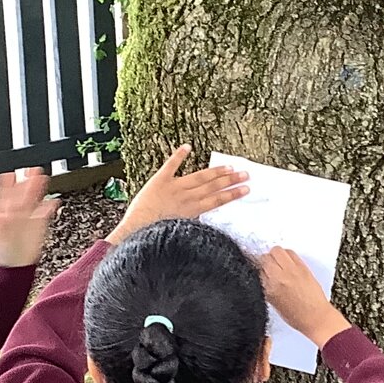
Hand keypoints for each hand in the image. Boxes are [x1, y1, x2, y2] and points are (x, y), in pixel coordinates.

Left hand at [0, 168, 58, 266]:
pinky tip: (53, 201)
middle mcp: (16, 214)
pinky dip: (49, 208)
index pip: (4, 196)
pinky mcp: (38, 227)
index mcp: (2, 215)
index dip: (7, 185)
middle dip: (26, 181)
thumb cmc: (0, 255)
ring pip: (34, 201)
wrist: (12, 268)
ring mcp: (28, 220)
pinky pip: (45, 215)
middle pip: (22, 194)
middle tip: (31, 169)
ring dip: (38, 189)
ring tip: (42, 177)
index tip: (9, 174)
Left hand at [108, 145, 250, 242]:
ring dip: (215, 171)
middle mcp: (187, 197)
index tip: (246, 189)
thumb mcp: (181, 233)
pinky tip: (188, 146)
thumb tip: (205, 220)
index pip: (218, 200)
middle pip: (213, 186)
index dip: (233, 194)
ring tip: (230, 166)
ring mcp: (174, 187)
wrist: (137, 230)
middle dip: (231, 180)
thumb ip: (193, 224)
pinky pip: (171, 165)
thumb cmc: (156, 235)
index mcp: (192, 211)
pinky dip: (179, 155)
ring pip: (199, 177)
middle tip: (246, 174)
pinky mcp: (160, 180)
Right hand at [259, 248, 349, 348]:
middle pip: (264, 257)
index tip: (257, 269)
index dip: (256, 268)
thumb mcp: (273, 303)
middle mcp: (280, 277)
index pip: (256, 269)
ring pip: (277, 251)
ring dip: (275, 255)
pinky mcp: (303, 267)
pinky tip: (287, 263)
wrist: (316, 317)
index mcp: (270, 289)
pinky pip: (290, 252)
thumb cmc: (297, 316)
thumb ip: (266, 287)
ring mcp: (292, 270)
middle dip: (264, 260)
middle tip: (267, 265)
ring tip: (278, 262)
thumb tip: (262, 275)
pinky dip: (287, 255)